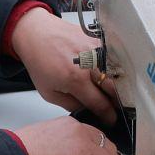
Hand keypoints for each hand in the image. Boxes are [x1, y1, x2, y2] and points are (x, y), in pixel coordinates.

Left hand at [10, 6, 116, 122]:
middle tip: (113, 109)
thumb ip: (72, 105)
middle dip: (117, 103)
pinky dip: (113, 70)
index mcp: (76, 79)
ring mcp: (97, 51)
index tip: (110, 120)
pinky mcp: (100, 41)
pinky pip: (113, 60)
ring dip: (117, 87)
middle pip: (115, 90)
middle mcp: (90, 64)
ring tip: (110, 94)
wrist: (37, 33)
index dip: (107, 116)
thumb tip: (88, 111)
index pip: (100, 104)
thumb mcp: (49, 92)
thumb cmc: (40, 60)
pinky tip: (106, 75)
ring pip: (117, 75)